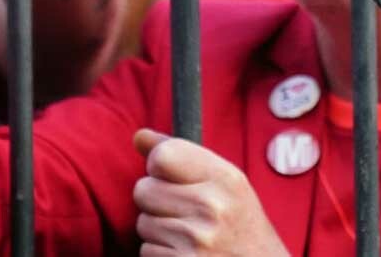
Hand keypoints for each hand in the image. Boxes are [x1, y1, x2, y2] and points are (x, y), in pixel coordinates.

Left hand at [132, 129, 288, 256]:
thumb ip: (182, 155)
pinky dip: (161, 255)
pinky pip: (146, 251)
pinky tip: (186, 255)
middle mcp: (212, 207)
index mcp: (225, 179)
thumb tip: (139, 135)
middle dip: (156, 202)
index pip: (162, 155)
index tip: (173, 179)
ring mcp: (196, 241)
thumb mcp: (226, 184)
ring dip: (158, 232)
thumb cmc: (241, 227)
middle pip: (143, 190)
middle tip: (185, 213)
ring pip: (143, 224)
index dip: (159, 167)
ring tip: (190, 237)